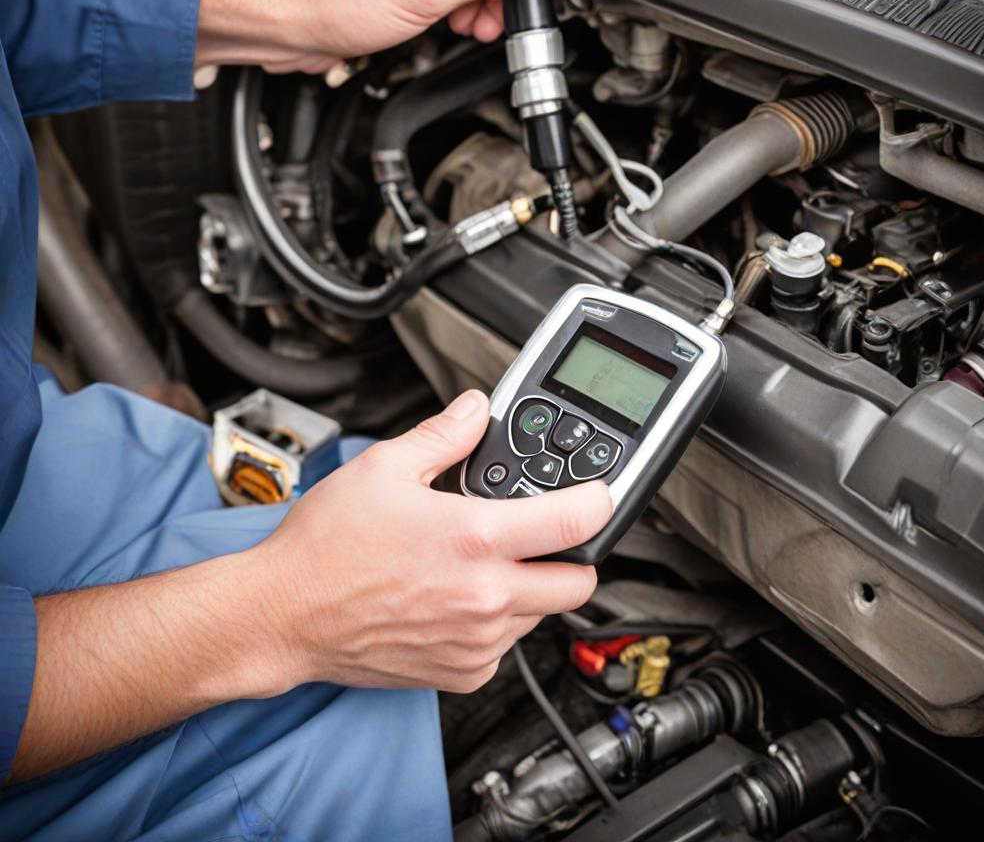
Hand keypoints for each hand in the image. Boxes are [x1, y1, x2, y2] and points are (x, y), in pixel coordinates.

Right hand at [255, 389, 610, 692]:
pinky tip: (460, 598)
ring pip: (542, 614)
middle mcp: (485, 596)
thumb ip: (445, 435)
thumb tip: (475, 410)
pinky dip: (498, 623)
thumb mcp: (385, 468)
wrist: (283, 613)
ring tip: (483, 563)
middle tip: (543, 535)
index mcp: (474, 538)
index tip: (597, 495)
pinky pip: (507, 646)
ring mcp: (476, 641)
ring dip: (530, 587)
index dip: (599, 502)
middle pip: (579, 582)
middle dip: (571, 555)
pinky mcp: (462, 673)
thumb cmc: (326, 546)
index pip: (576, 523)